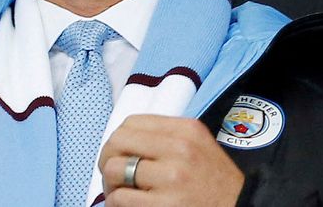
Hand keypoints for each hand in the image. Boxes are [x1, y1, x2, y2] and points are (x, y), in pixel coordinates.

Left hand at [98, 115, 244, 206]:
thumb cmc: (216, 182)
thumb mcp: (198, 145)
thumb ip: (167, 136)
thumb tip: (125, 139)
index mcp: (186, 130)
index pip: (132, 122)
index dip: (117, 138)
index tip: (117, 152)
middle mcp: (179, 150)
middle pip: (118, 142)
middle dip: (106, 158)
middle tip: (111, 173)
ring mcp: (172, 179)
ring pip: (115, 171)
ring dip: (110, 184)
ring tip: (119, 192)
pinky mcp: (165, 206)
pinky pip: (121, 199)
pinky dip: (116, 203)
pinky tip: (126, 205)